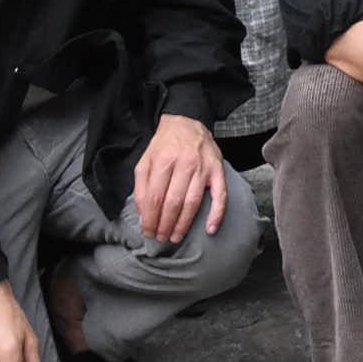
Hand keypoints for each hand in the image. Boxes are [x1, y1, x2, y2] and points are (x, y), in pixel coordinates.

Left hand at [132, 113, 226, 245]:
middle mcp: (184, 163)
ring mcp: (203, 167)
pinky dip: (216, 214)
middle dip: (165, 225)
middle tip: (160, 238)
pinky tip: (210, 229)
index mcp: (163, 160)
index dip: (150, 219)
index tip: (148, 232)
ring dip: (184, 224)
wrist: (187, 122)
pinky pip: (220, 195)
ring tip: (175, 237)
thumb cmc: (165, 145)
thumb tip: (144, 214)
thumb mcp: (146, 160)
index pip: (155, 197)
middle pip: (173, 202)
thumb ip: (142, 186)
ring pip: (193, 202)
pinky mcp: (218, 170)